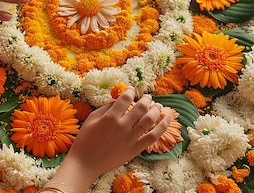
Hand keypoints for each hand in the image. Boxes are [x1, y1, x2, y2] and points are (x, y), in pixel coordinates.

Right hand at [50, 87, 170, 192]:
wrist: (85, 163)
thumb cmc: (85, 140)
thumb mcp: (91, 119)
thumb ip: (105, 108)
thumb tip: (118, 100)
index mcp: (110, 117)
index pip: (125, 98)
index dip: (130, 91)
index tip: (132, 90)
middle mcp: (122, 126)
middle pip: (141, 107)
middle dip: (146, 99)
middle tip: (148, 97)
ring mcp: (130, 138)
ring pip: (149, 120)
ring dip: (156, 110)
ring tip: (158, 106)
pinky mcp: (135, 149)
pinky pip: (153, 137)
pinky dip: (162, 127)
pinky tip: (168, 119)